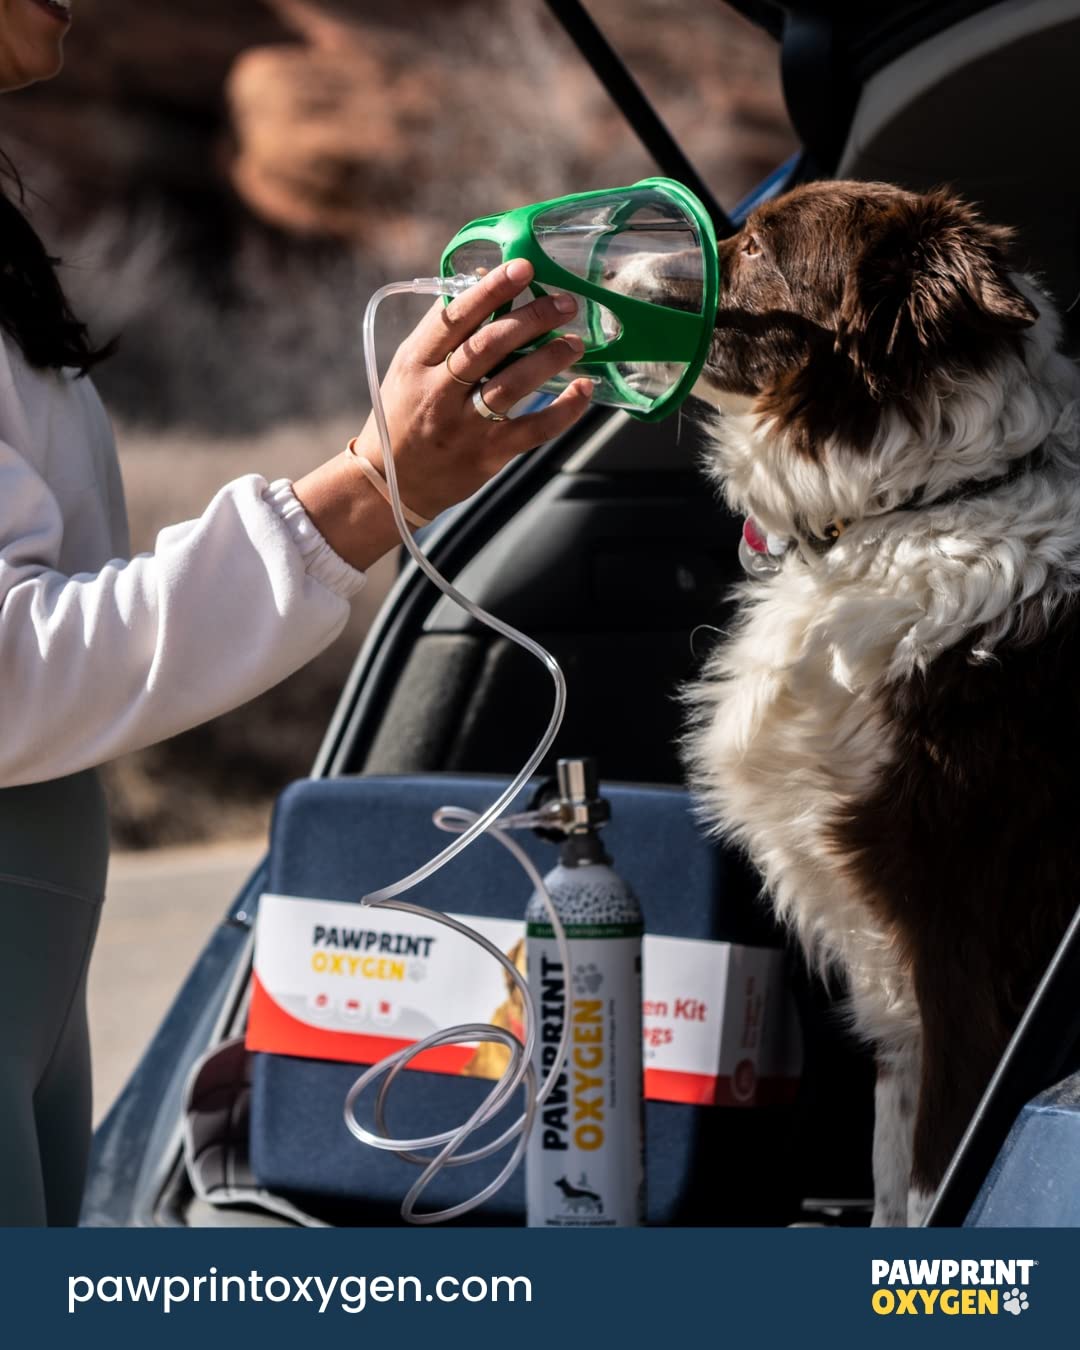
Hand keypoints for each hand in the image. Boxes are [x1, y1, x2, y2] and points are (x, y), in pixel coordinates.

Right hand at [294, 259, 592, 571]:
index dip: (491, 290)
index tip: (523, 268)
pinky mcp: (487, 455)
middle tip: (564, 303)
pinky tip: (583, 389)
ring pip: (512, 385)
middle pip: (489, 346)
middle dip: (531, 319)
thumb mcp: (408, 367)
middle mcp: (438, 393)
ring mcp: (464, 426)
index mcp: (415, 363)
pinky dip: (564, 409)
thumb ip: (442, 330)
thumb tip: (481, 280)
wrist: (392, 482)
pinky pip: (533, 429)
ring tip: (575, 341)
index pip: (455, 317)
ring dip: (550, 358)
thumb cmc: (403, 414)